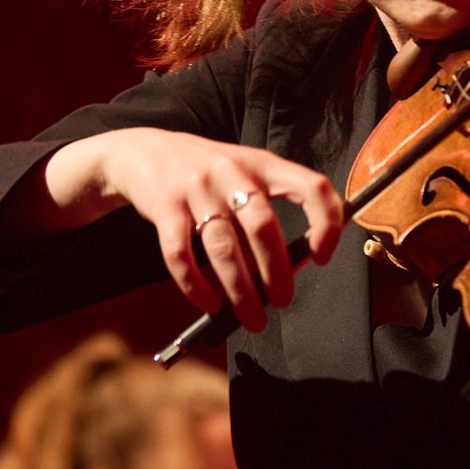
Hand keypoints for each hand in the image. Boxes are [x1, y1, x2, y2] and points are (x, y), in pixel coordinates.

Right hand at [42, 128, 342, 329]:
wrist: (144, 151)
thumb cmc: (206, 173)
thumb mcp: (242, 176)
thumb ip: (262, 215)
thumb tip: (281, 273)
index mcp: (263, 164)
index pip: (311, 187)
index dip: (325, 223)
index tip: (322, 257)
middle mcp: (232, 172)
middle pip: (263, 226)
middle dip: (277, 272)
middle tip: (283, 300)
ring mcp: (197, 188)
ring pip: (224, 247)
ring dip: (240, 290)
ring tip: (251, 317)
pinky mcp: (165, 206)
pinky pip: (181, 254)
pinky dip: (196, 286)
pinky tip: (209, 304)